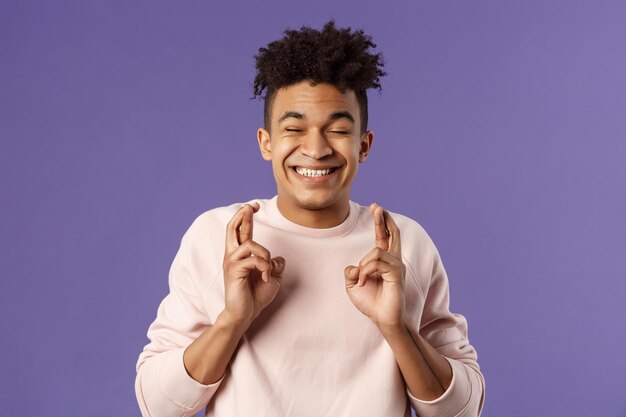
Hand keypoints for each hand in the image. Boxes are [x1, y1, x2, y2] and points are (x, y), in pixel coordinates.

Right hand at [222, 202, 284, 328]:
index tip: (254, 206)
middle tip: (251, 206)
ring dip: (265, 255)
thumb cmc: (255, 297)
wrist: (244, 314)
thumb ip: (275, 265)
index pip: (240, 229)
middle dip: (243, 214)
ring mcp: (231, 262)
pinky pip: (253, 260)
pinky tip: (265, 277)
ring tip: (267, 270)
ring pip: (250, 244)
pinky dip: (264, 268)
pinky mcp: (234, 270)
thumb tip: (279, 258)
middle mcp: (232, 255)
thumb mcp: (272, 278)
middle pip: (233, 227)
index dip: (246, 215)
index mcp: (240, 254)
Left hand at [344, 203, 406, 327]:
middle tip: (377, 207)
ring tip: (361, 279)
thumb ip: (350, 273)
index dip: (381, 222)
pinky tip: (364, 281)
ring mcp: (397, 267)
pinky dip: (366, 271)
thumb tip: (353, 266)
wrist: (382, 319)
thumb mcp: (353, 285)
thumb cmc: (371, 303)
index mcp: (384, 261)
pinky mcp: (397, 274)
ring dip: (364, 265)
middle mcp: (393, 261)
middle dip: (384, 219)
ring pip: (377, 251)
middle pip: (392, 234)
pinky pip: (377, 262)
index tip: (376, 207)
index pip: (384, 236)